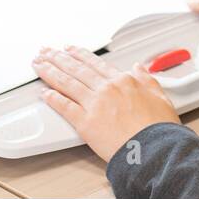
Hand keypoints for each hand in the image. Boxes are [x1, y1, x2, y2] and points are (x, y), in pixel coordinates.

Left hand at [32, 45, 178, 161]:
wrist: (153, 148)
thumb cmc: (158, 128)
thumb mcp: (160, 96)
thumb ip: (147, 79)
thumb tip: (140, 68)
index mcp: (123, 81)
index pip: (95, 63)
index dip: (79, 55)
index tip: (69, 50)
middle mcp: (106, 89)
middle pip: (77, 69)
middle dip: (58, 58)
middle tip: (46, 52)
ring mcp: (94, 104)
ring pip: (67, 83)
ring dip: (50, 72)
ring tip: (38, 65)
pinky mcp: (85, 123)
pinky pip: (65, 107)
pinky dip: (52, 99)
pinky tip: (44, 93)